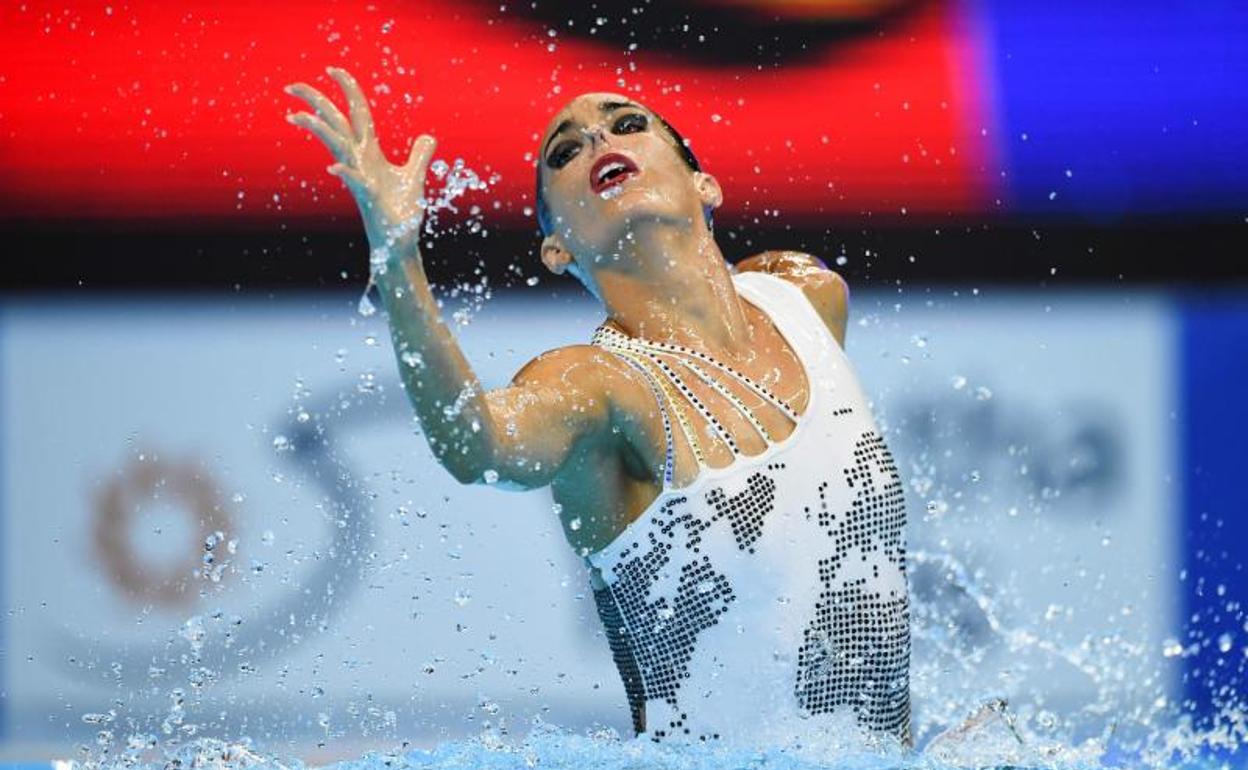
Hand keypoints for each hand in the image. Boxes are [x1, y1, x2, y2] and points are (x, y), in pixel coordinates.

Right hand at [284, 66, 436, 263]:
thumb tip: (428, 137)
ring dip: (318, 131)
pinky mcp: (368, 199)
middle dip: (315, 103)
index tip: (332, 70)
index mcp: (370, 153)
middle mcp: (359, 162)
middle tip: (290, 86)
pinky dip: (346, 173)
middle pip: (335, 124)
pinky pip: (354, 182)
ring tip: (296, 116)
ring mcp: (360, 179)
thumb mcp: (414, 177)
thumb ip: (420, 155)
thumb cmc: (401, 212)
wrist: (398, 243)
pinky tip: (334, 167)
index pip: (357, 113)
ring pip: (335, 147)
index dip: (347, 90)